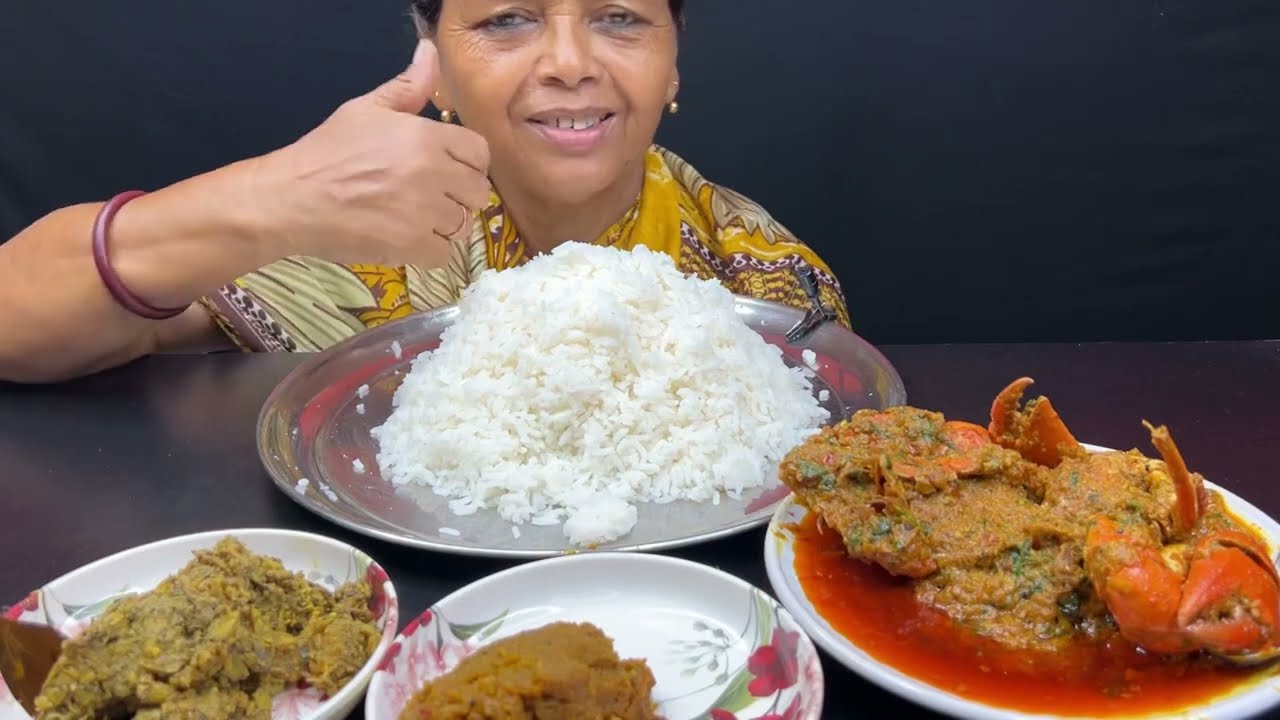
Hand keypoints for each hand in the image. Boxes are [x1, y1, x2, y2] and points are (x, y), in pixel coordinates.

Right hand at [252, 39, 490, 266]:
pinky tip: (408, 237)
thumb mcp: (365, 109)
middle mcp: (432, 173)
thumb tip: (430, 53)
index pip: (479, 152)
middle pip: (478, 191)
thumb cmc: (327, 151)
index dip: (469, 161)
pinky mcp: (411, 246)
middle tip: (431, 194)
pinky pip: (445, 254)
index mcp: (426, 136)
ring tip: (416, 216)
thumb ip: (407, 87)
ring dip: (444, 223)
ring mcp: (423, 212)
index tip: (451, 168)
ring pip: (463, 224)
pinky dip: (430, 250)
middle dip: (459, 194)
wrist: (291, 198)